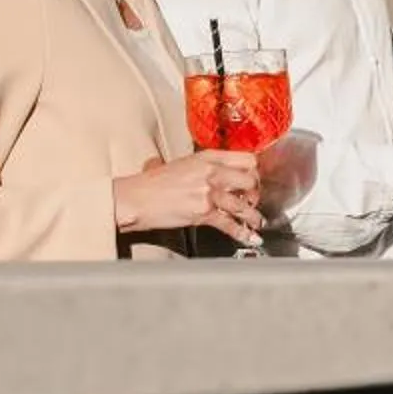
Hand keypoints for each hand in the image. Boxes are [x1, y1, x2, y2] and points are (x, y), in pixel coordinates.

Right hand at [114, 151, 262, 244]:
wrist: (136, 198)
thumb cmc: (153, 183)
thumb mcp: (182, 164)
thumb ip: (205, 167)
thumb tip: (221, 174)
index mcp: (207, 157)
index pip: (246, 159)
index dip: (254, 171)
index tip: (255, 179)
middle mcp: (212, 172)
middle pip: (250, 180)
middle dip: (255, 193)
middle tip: (252, 200)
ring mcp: (208, 192)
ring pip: (243, 204)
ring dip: (253, 215)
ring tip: (256, 221)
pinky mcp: (203, 213)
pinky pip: (230, 224)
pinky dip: (242, 233)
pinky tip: (250, 236)